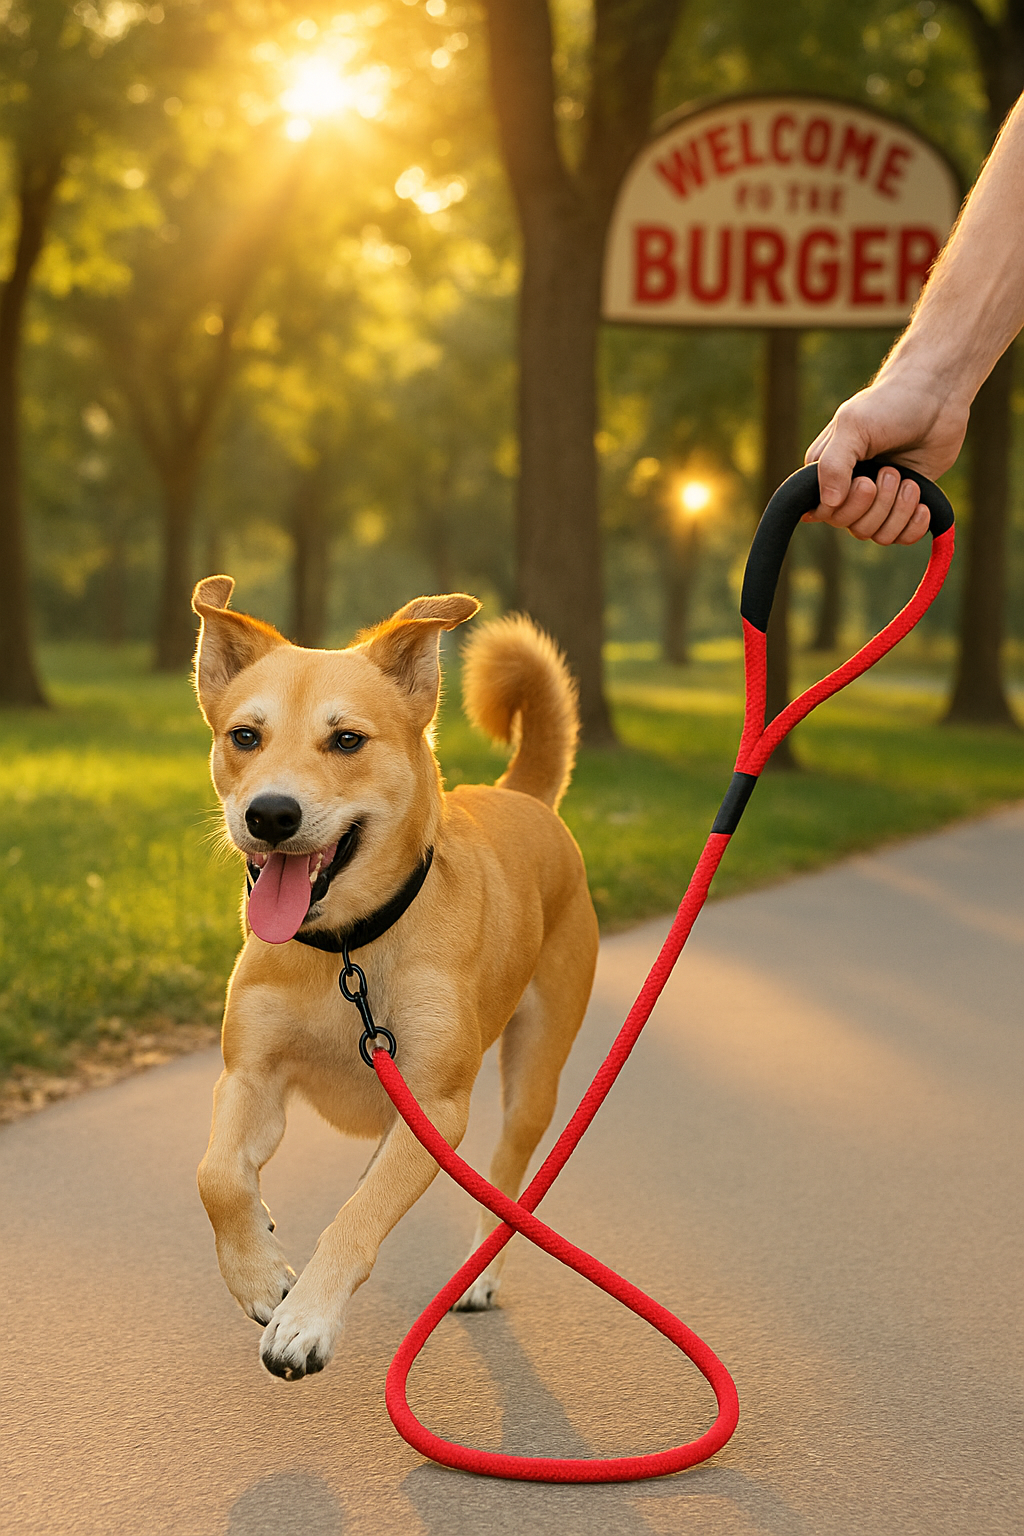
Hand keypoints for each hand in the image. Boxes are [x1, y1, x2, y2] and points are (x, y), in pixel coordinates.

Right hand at [803, 367, 968, 544]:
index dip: (847, 506)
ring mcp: (879, 499)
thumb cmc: (891, 404)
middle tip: (892, 471)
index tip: (866, 480)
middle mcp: (849, 489)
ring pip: (878, 535)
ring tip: (910, 481)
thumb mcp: (854, 426)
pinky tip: (923, 505)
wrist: (937, 394)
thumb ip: (833, 465)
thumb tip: (827, 506)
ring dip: (898, 511)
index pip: (825, 513)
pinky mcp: (906, 505)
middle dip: (878, 504)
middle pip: (853, 527)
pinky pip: (901, 538)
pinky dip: (914, 526)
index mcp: (827, 472)